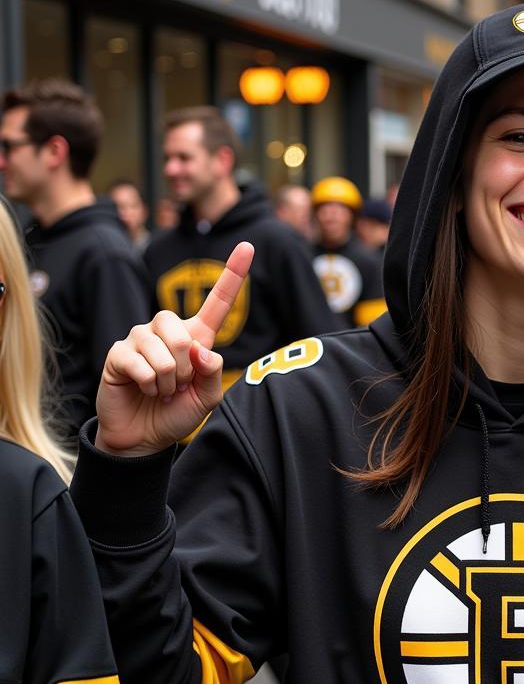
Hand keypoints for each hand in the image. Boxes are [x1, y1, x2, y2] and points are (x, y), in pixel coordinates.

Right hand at [95, 243, 254, 455]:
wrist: (145, 437)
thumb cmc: (177, 413)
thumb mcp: (208, 398)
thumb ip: (213, 373)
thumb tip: (200, 349)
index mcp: (196, 337)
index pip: (217, 303)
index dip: (232, 275)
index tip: (247, 246)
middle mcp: (167, 331)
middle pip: (184, 333)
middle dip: (184, 369)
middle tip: (176, 386)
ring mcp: (140, 338)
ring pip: (164, 350)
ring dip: (167, 380)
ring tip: (160, 389)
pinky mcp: (118, 353)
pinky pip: (141, 363)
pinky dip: (149, 385)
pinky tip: (143, 389)